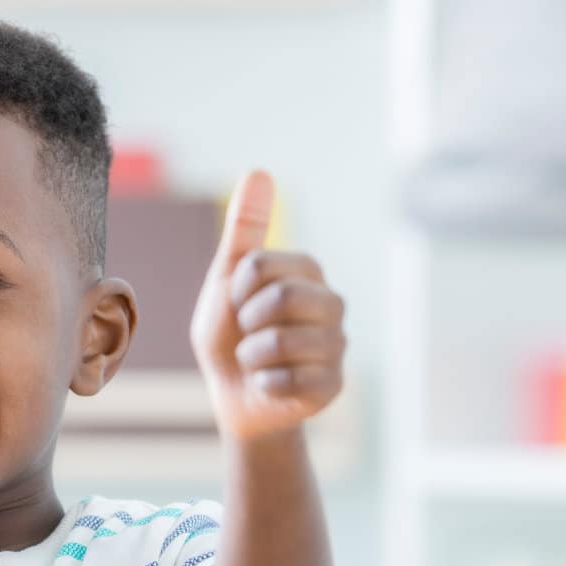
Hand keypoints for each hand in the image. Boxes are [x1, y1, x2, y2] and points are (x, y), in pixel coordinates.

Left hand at [190, 171, 345, 441]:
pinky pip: (288, 381)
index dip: (237, 290)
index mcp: (309, 271)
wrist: (234, 394)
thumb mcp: (228, 277)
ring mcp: (337, 346)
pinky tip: (270, 385)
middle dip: (247, 321)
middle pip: (283, 297)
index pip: (263, 265)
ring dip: (251, 357)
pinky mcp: (333, 385)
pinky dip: (264, 385)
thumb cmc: (231, 333)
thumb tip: (259, 170)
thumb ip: (245, 228)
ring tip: (257, 361)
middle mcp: (331, 304)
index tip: (238, 304)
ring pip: (282, 343)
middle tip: (248, 334)